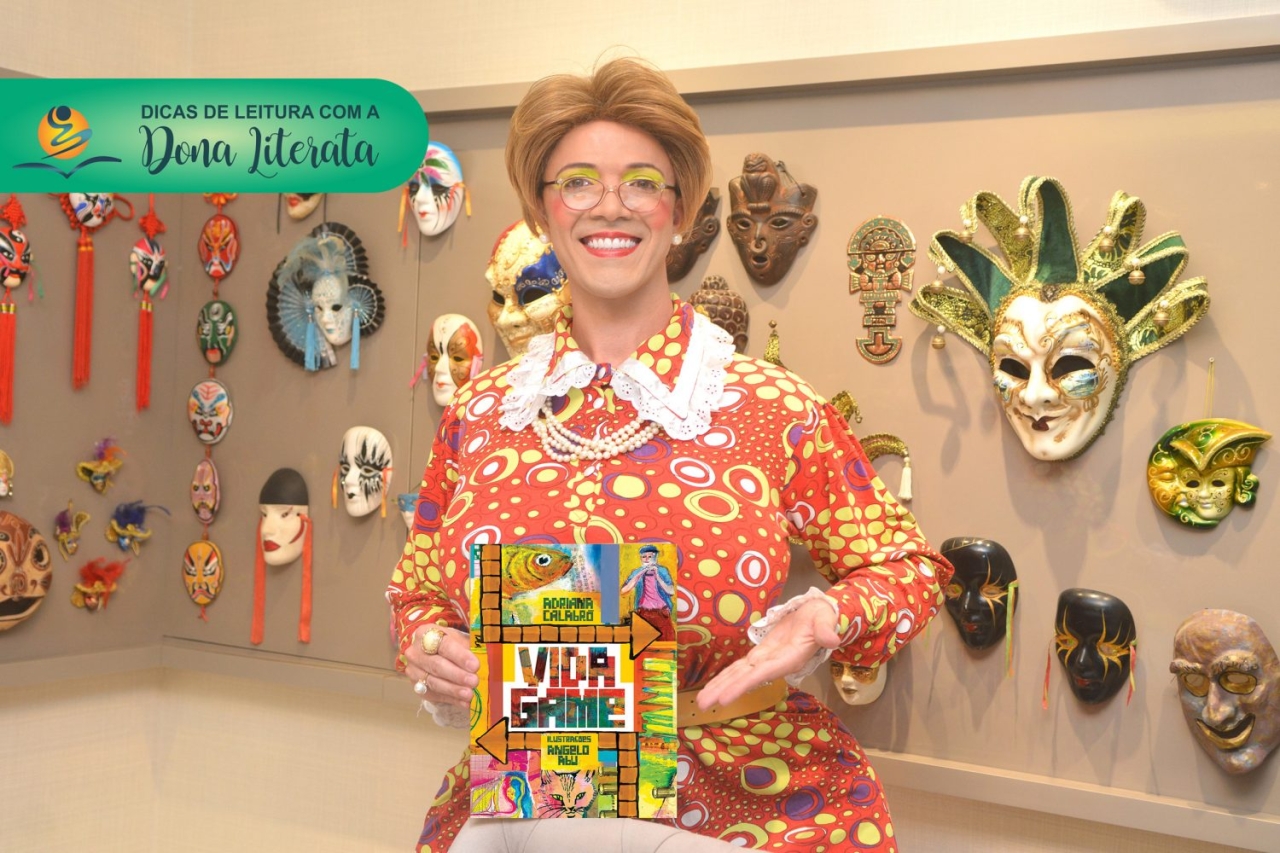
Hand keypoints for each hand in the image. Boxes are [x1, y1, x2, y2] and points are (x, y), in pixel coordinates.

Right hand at [406, 625, 479, 707]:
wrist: (433, 652)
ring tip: (469, 694)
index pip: (444, 645)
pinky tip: (464, 702)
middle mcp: (415, 652)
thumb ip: (469, 648)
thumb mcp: (459, 639)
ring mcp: (413, 671)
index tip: (475, 665)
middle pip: (437, 665)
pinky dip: (451, 699)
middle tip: (474, 681)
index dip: (460, 656)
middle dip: (457, 675)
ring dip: (453, 690)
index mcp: (426, 634)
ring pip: (434, 682)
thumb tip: (485, 660)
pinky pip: (434, 695)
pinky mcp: (416, 687)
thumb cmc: (450, 644)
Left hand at [695, 597, 839, 709]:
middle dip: (724, 691)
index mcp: (788, 658)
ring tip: (701, 700)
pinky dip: (727, 675)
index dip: (743, 686)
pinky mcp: (762, 654)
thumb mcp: (826, 620)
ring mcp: (767, 660)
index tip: (724, 698)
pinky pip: (741, 667)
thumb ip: (826, 630)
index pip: (762, 674)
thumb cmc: (824, 617)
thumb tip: (832, 639)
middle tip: (702, 704)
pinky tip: (714, 684)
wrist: (821, 615)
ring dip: (720, 686)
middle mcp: (775, 663)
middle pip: (746, 679)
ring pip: (740, 675)